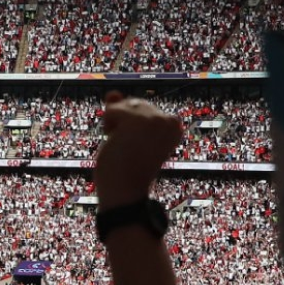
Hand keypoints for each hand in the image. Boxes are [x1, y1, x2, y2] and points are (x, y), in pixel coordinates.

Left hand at [93, 94, 183, 208]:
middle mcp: (170, 120)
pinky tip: (117, 143)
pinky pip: (112, 110)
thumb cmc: (126, 168)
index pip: (143, 108)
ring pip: (122, 106)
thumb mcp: (128, 135)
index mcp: (175, 125)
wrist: (124, 191)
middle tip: (129, 150)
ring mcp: (155, 119)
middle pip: (133, 104)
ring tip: (124, 147)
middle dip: (123, 124)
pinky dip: (108, 126)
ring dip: (115, 126)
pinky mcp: (137, 120)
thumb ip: (123, 110)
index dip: (132, 127)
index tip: (139, 149)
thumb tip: (112, 92)